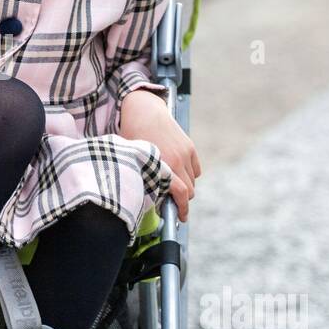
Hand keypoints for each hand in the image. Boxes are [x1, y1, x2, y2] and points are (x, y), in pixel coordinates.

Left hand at [118, 88, 200, 221]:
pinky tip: (179, 174)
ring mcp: (185, 153)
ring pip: (193, 181)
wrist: (143, 110)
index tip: (181, 218)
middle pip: (189, 191)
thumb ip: (142, 178)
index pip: (181, 194)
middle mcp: (177, 160)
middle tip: (172, 203)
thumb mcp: (132, 159)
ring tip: (172, 187)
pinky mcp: (189, 146)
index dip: (182, 209)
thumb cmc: (132, 135)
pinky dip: (190, 175)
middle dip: (182, 200)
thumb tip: (146, 199)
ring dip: (186, 187)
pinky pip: (196, 170)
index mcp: (162, 165)